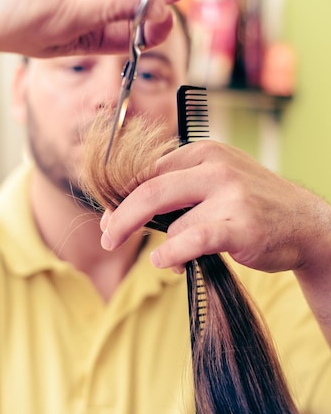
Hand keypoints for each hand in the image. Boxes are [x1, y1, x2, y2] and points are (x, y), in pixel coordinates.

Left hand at [101, 140, 330, 273]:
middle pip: (149, 191)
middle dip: (121, 218)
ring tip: (171, 259)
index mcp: (203, 152)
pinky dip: (173, 253)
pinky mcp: (241, 224)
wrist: (304, 223)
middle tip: (108, 238)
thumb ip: (176, 191)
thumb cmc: (251, 206)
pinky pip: (193, 239)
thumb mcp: (215, 183)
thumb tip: (123, 213)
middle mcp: (215, 167)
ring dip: (164, 249)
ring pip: (172, 224)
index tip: (109, 218)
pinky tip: (167, 262)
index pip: (149, 172)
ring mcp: (230, 194)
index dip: (123, 197)